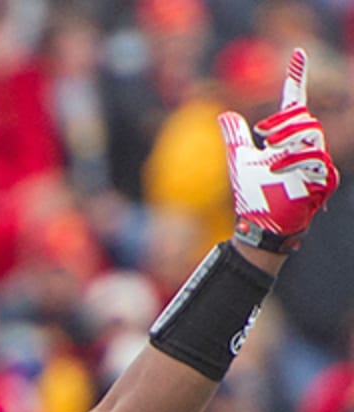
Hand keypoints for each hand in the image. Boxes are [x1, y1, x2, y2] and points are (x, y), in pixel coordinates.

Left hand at [219, 48, 339, 252]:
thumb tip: (225, 114)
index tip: (297, 53)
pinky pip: (315, 160)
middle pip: (305, 118)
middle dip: (283, 121)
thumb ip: (235, 137)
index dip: (296, 78)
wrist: (259, 224)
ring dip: (288, 138)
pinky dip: (293, 160)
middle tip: (262, 133)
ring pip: (313, 134)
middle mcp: (305, 147)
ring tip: (269, 151)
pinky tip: (276, 167)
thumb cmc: (253, 194)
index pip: (294, 102)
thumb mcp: (238, 160)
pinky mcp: (321, 180)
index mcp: (287, 139)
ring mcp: (315, 163)